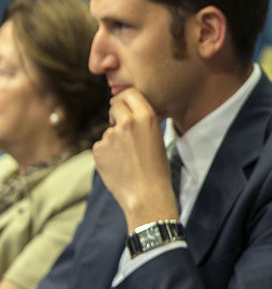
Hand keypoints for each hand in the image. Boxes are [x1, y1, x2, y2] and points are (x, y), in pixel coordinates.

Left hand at [92, 88, 178, 231]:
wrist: (147, 195)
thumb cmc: (157, 170)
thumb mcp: (157, 138)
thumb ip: (142, 123)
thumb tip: (127, 114)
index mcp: (146, 117)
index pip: (130, 93)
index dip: (126, 99)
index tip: (124, 106)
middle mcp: (127, 122)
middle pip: (115, 105)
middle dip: (117, 113)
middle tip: (122, 128)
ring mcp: (110, 135)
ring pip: (108, 130)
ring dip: (114, 140)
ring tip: (128, 159)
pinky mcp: (98, 148)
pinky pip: (101, 146)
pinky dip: (107, 154)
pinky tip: (119, 166)